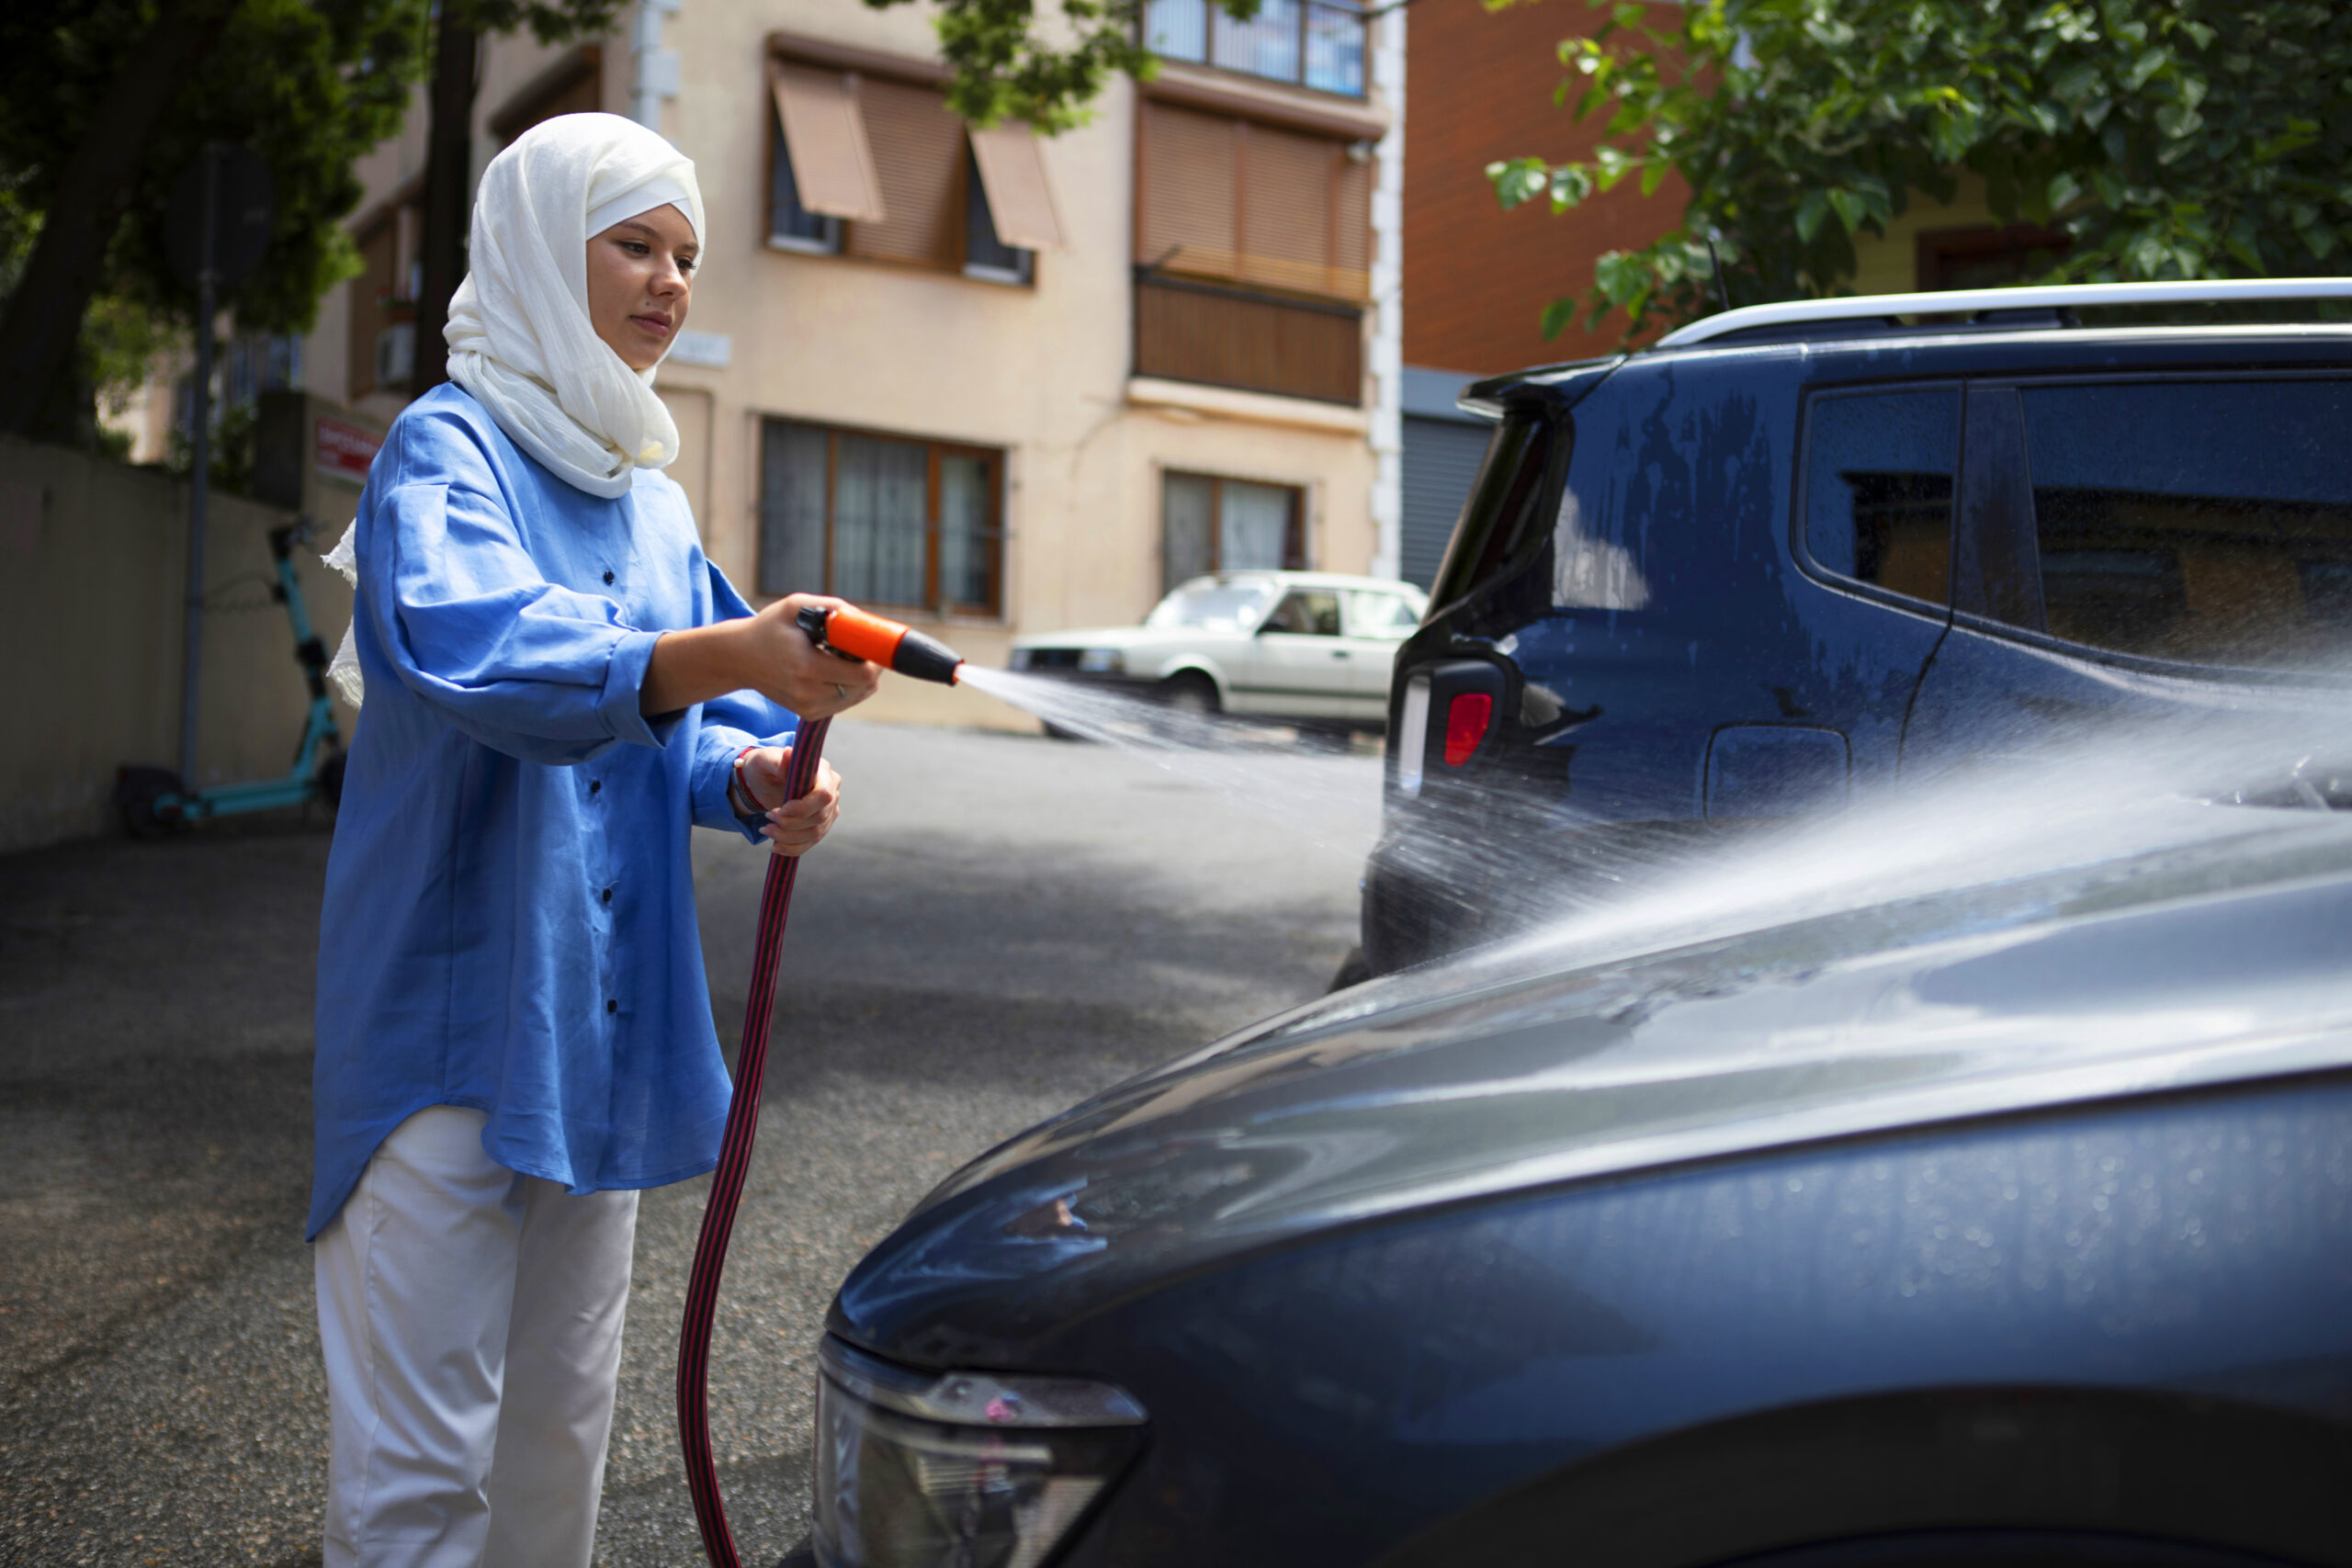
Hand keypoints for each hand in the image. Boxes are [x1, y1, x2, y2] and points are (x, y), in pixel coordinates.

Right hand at [641, 594, 883, 719]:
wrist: (739, 658)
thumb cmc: (769, 628)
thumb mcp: (796, 607)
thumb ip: (832, 609)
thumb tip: (864, 621)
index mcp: (806, 666)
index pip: (863, 675)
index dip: (876, 659)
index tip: (872, 644)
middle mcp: (808, 693)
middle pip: (864, 687)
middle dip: (869, 666)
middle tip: (856, 646)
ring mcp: (808, 707)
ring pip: (857, 695)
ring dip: (859, 677)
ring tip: (839, 655)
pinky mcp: (809, 714)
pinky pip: (844, 702)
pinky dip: (847, 686)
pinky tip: (832, 669)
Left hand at [739, 750, 840, 856]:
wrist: (763, 781)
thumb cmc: (764, 766)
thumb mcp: (765, 760)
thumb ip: (778, 760)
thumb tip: (789, 754)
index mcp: (822, 772)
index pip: (824, 795)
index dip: (804, 807)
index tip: (781, 809)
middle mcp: (832, 791)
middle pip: (820, 817)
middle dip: (791, 823)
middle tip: (767, 817)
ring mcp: (829, 810)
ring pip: (815, 832)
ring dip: (788, 837)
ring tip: (766, 830)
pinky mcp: (821, 825)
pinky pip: (811, 842)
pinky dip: (792, 848)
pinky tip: (775, 846)